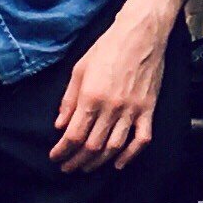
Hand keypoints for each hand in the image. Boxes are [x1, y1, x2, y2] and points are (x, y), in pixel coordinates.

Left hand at [50, 4, 171, 173]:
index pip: (74, 135)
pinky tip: (119, 163)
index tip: (55, 157)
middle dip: (76, 161)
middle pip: (92, 146)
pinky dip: (130, 155)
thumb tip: (60, 125)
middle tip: (67, 168)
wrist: (140, 34)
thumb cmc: (107, 48)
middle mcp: (112, 108)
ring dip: (98, 162)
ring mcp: (132, 110)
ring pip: (114, 147)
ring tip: (86, 168)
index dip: (62, 151)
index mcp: (91, 97)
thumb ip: (68, 100)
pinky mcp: (148, 109)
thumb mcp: (79, 69)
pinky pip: (141, 139)